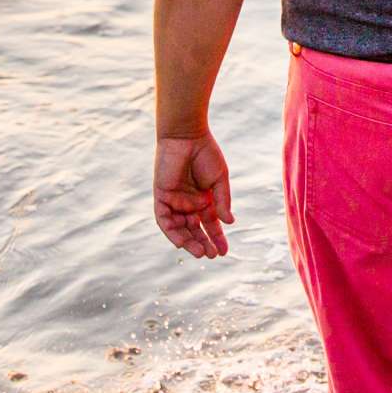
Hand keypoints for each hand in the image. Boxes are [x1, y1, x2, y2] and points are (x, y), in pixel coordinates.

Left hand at [154, 133, 234, 257]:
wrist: (187, 136)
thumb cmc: (206, 154)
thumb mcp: (219, 180)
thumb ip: (222, 201)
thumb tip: (229, 222)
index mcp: (205, 199)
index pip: (210, 224)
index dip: (217, 238)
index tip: (224, 251)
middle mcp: (189, 203)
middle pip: (195, 229)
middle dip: (203, 243)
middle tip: (212, 255)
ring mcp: (175, 201)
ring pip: (180, 228)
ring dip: (189, 241)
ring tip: (200, 252)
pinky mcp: (162, 196)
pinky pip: (164, 218)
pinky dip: (171, 231)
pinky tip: (180, 242)